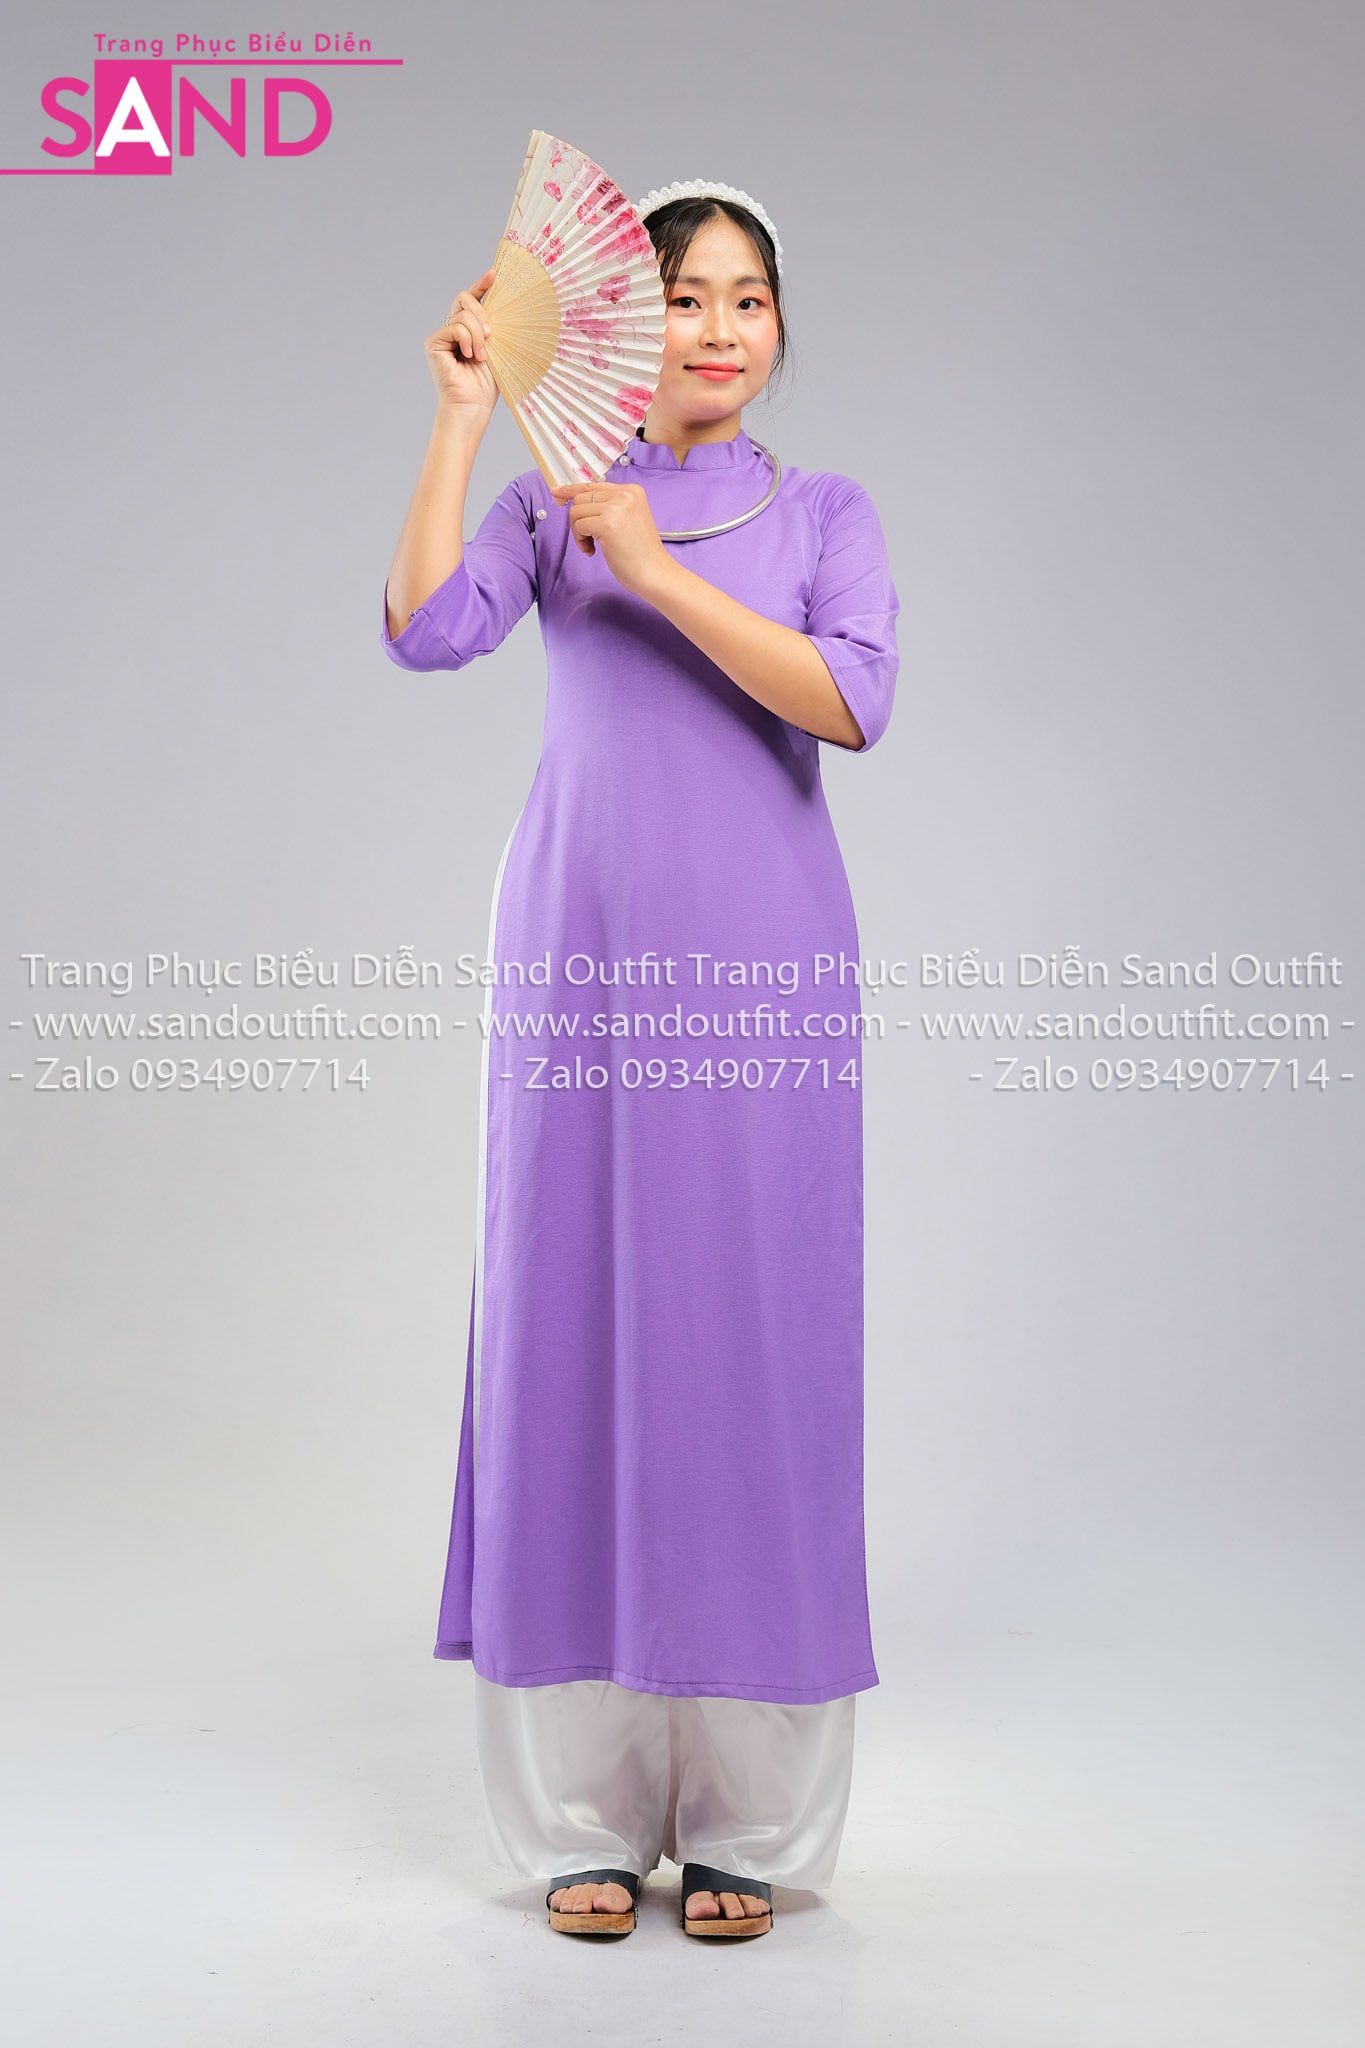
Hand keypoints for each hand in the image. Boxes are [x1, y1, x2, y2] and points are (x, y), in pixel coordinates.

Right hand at [425, 268, 498, 419]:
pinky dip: (466, 339)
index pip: (472, 300)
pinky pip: (454, 327)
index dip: (481, 285)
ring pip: (462, 315)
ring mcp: (442, 336)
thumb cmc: (487, 384)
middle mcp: (453, 330)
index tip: (494, 273)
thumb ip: (493, 326)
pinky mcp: (433, 343)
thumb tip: (497, 302)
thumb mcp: (496, 348)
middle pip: (465, 299)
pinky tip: (469, 356)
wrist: (473, 405)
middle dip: (481, 314)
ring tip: (481, 356)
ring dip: (477, 334)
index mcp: (469, 330)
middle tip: (490, 335)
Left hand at [549, 479, 671, 596]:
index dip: (571, 489)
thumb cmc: (641, 554)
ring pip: (576, 512)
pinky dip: (580, 542)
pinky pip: (578, 526)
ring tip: (593, 546)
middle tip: (590, 540)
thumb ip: (608, 507)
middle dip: (578, 520)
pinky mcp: (607, 524)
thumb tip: (573, 499)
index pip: (593, 485)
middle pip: (581, 499)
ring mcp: (616, 508)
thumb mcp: (627, 520)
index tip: (556, 492)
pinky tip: (593, 552)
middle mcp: (624, 494)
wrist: (655, 573)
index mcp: (631, 491)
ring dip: (579, 533)